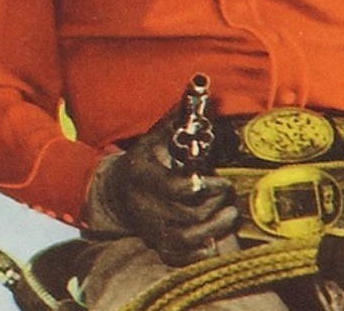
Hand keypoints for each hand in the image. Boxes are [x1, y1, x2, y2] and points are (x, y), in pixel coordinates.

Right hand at [95, 118, 239, 265]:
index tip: (220, 181)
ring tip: (229, 216)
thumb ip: (180, 118)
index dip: (203, 187)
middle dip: (214, 205)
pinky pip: (176, 258)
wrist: (114, 192)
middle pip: (186, 215)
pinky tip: (213, 244)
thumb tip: (200, 85)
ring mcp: (149, 228)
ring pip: (184, 239)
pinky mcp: (155, 244)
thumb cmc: (145, 160)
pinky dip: (197, 255)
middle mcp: (145, 205)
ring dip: (213, 230)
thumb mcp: (156, 137)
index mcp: (144, 176)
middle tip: (229, 195)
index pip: (176, 188)